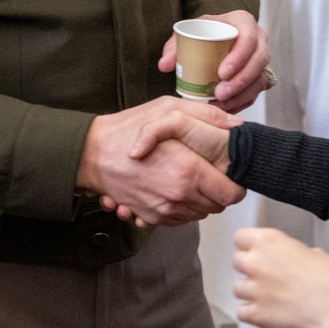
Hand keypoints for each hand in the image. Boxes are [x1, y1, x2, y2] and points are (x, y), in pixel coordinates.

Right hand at [76, 98, 245, 226]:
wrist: (92, 154)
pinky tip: (172, 186)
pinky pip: (180, 219)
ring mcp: (165, 209)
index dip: (235, 183)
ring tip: (188, 177)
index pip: (232, 193)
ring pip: (200, 214)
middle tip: (208, 171)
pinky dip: (181, 206)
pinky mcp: (152, 217)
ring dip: (200, 199)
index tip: (230, 173)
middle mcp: (179, 195)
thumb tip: (236, 124)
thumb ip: (206, 115)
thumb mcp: (168, 108)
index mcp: (188, 170)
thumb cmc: (127, 129)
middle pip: (218, 206)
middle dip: (217, 190)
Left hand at [157, 11, 269, 112]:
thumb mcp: (188, 33)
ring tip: (221, 104)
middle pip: (259, 60)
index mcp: (243, 21)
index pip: (248, 37)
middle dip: (241, 80)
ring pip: (260, 78)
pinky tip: (227, 109)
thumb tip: (164, 65)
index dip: (239, 57)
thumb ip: (175, 47)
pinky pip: (257, 91)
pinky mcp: (260, 75)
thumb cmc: (203, 33)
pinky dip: (242, 102)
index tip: (221, 73)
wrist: (214, 37)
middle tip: (219, 93)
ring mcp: (261, 58)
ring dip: (242, 94)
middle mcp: (258, 39)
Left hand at [233, 227, 328, 327]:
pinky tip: (265, 313)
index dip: (249, 245)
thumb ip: (292, 252)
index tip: (256, 251)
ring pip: (237, 288)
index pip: (240, 238)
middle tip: (266, 276)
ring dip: (250, 292)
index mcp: (268, 242)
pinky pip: (241, 312)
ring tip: (268, 297)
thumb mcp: (312, 252)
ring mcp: (253, 289)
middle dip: (250, 268)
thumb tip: (293, 259)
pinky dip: (251, 314)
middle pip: (237, 261)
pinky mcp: (255, 314)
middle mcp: (255, 263)